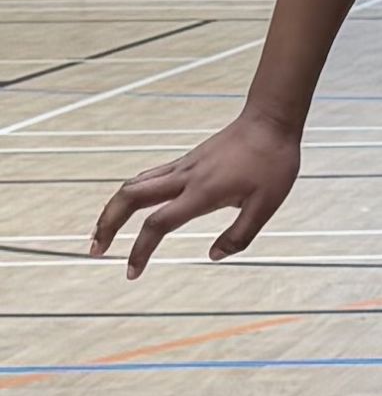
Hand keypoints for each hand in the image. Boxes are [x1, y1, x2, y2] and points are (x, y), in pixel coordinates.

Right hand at [91, 110, 301, 274]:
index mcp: (201, 193)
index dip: (140, 250)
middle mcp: (184, 178)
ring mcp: (182, 167)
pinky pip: (148, 177)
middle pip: (128, 199)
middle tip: (95, 249)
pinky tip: (130, 205)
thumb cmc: (272, 163)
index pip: (157, 224)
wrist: (269, 123)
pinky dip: (131, 194)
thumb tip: (213, 256)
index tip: (131, 272)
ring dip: (113, 208)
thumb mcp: (266, 207)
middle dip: (107, 225)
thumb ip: (239, 236)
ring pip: (133, 185)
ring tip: (103, 231)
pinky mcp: (185, 161)